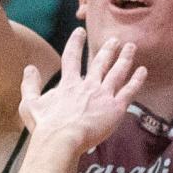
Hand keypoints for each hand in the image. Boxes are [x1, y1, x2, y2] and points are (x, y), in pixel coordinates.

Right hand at [20, 28, 145, 156]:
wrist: (62, 140)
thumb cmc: (45, 126)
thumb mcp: (30, 104)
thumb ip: (30, 85)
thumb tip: (29, 68)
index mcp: (68, 84)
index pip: (71, 58)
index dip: (75, 43)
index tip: (79, 32)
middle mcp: (88, 85)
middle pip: (100, 62)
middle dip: (108, 49)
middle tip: (115, 40)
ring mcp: (103, 95)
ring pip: (117, 72)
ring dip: (125, 58)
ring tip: (131, 47)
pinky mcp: (115, 108)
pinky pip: (129, 90)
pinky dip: (137, 80)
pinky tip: (143, 71)